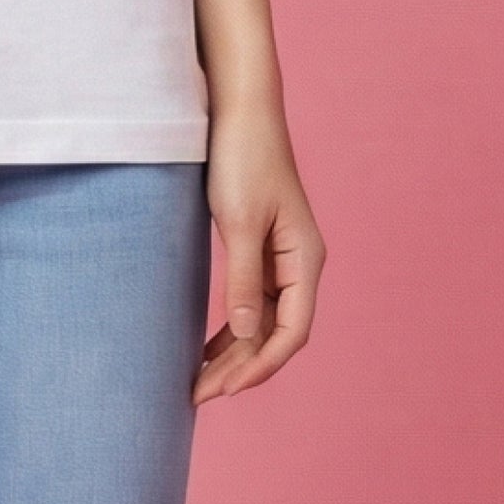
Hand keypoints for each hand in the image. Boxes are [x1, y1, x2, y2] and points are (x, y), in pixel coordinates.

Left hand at [193, 102, 325, 403]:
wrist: (239, 109)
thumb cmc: (243, 157)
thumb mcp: (239, 221)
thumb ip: (244, 279)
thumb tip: (246, 334)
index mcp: (305, 260)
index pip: (292, 332)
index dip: (260, 365)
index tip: (223, 389)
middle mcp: (299, 264)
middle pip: (276, 332)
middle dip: (241, 367)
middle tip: (198, 395)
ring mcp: (280, 256)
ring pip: (262, 320)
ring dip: (235, 351)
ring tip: (200, 381)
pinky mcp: (259, 246)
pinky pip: (251, 299)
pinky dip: (232, 326)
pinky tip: (208, 346)